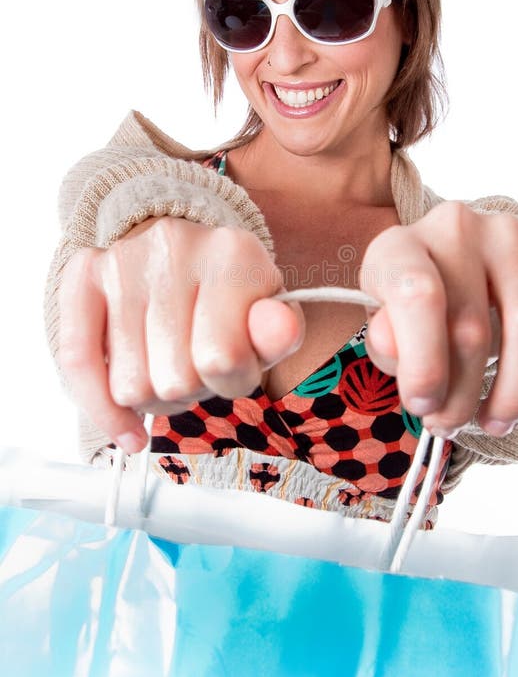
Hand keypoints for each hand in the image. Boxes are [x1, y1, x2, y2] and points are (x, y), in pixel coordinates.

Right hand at [58, 217, 303, 452]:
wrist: (190, 255)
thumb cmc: (234, 302)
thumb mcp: (269, 319)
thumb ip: (280, 332)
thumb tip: (278, 327)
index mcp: (233, 251)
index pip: (222, 358)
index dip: (233, 382)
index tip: (236, 370)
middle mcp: (173, 245)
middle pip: (173, 378)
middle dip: (192, 392)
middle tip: (199, 370)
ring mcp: (123, 259)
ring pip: (129, 385)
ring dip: (154, 398)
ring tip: (169, 371)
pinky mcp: (84, 275)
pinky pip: (77, 362)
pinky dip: (104, 411)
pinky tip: (129, 431)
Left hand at [360, 202, 517, 437]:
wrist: (449, 268)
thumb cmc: (411, 310)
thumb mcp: (386, 328)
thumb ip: (388, 343)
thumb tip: (400, 353)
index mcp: (400, 245)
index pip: (417, 296)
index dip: (424, 363)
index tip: (423, 408)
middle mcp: (456, 225)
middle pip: (472, 324)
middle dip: (463, 396)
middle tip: (452, 427)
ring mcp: (510, 229)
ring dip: (516, 391)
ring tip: (496, 422)